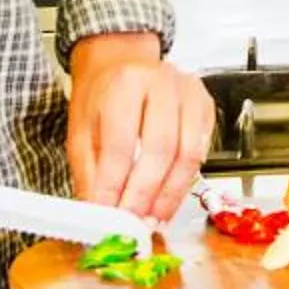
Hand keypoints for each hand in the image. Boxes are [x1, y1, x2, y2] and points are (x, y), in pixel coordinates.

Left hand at [67, 31, 213, 221]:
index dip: (114, 184)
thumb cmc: (102, 97)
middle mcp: (163, 82)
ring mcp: (190, 93)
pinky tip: (168, 200)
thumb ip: (90, 172)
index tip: (107, 214)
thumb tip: (99, 213)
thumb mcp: (82, 130)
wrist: (123, 65)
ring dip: (170, 195)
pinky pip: (202, 152)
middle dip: (146, 194)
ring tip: (153, 219)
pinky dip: (185, 183)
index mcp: (125, 82)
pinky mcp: (206, 106)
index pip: (120, 142)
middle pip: (160, 148)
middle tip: (134, 223)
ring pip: (188, 154)